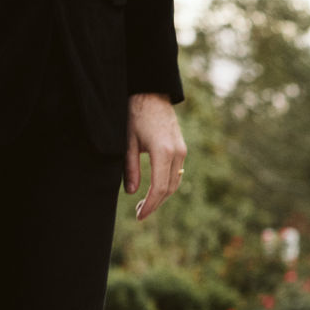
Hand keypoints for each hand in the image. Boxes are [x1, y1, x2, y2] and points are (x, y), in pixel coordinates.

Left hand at [125, 93, 185, 220]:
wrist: (151, 93)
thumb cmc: (134, 114)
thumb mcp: (127, 142)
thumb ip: (130, 168)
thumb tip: (132, 193)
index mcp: (163, 151)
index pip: (160, 188)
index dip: (150, 205)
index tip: (140, 216)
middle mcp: (177, 153)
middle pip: (170, 188)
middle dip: (156, 203)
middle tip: (140, 214)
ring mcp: (182, 150)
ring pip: (175, 182)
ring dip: (162, 195)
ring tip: (145, 204)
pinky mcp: (181, 147)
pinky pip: (177, 172)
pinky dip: (167, 184)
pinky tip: (154, 189)